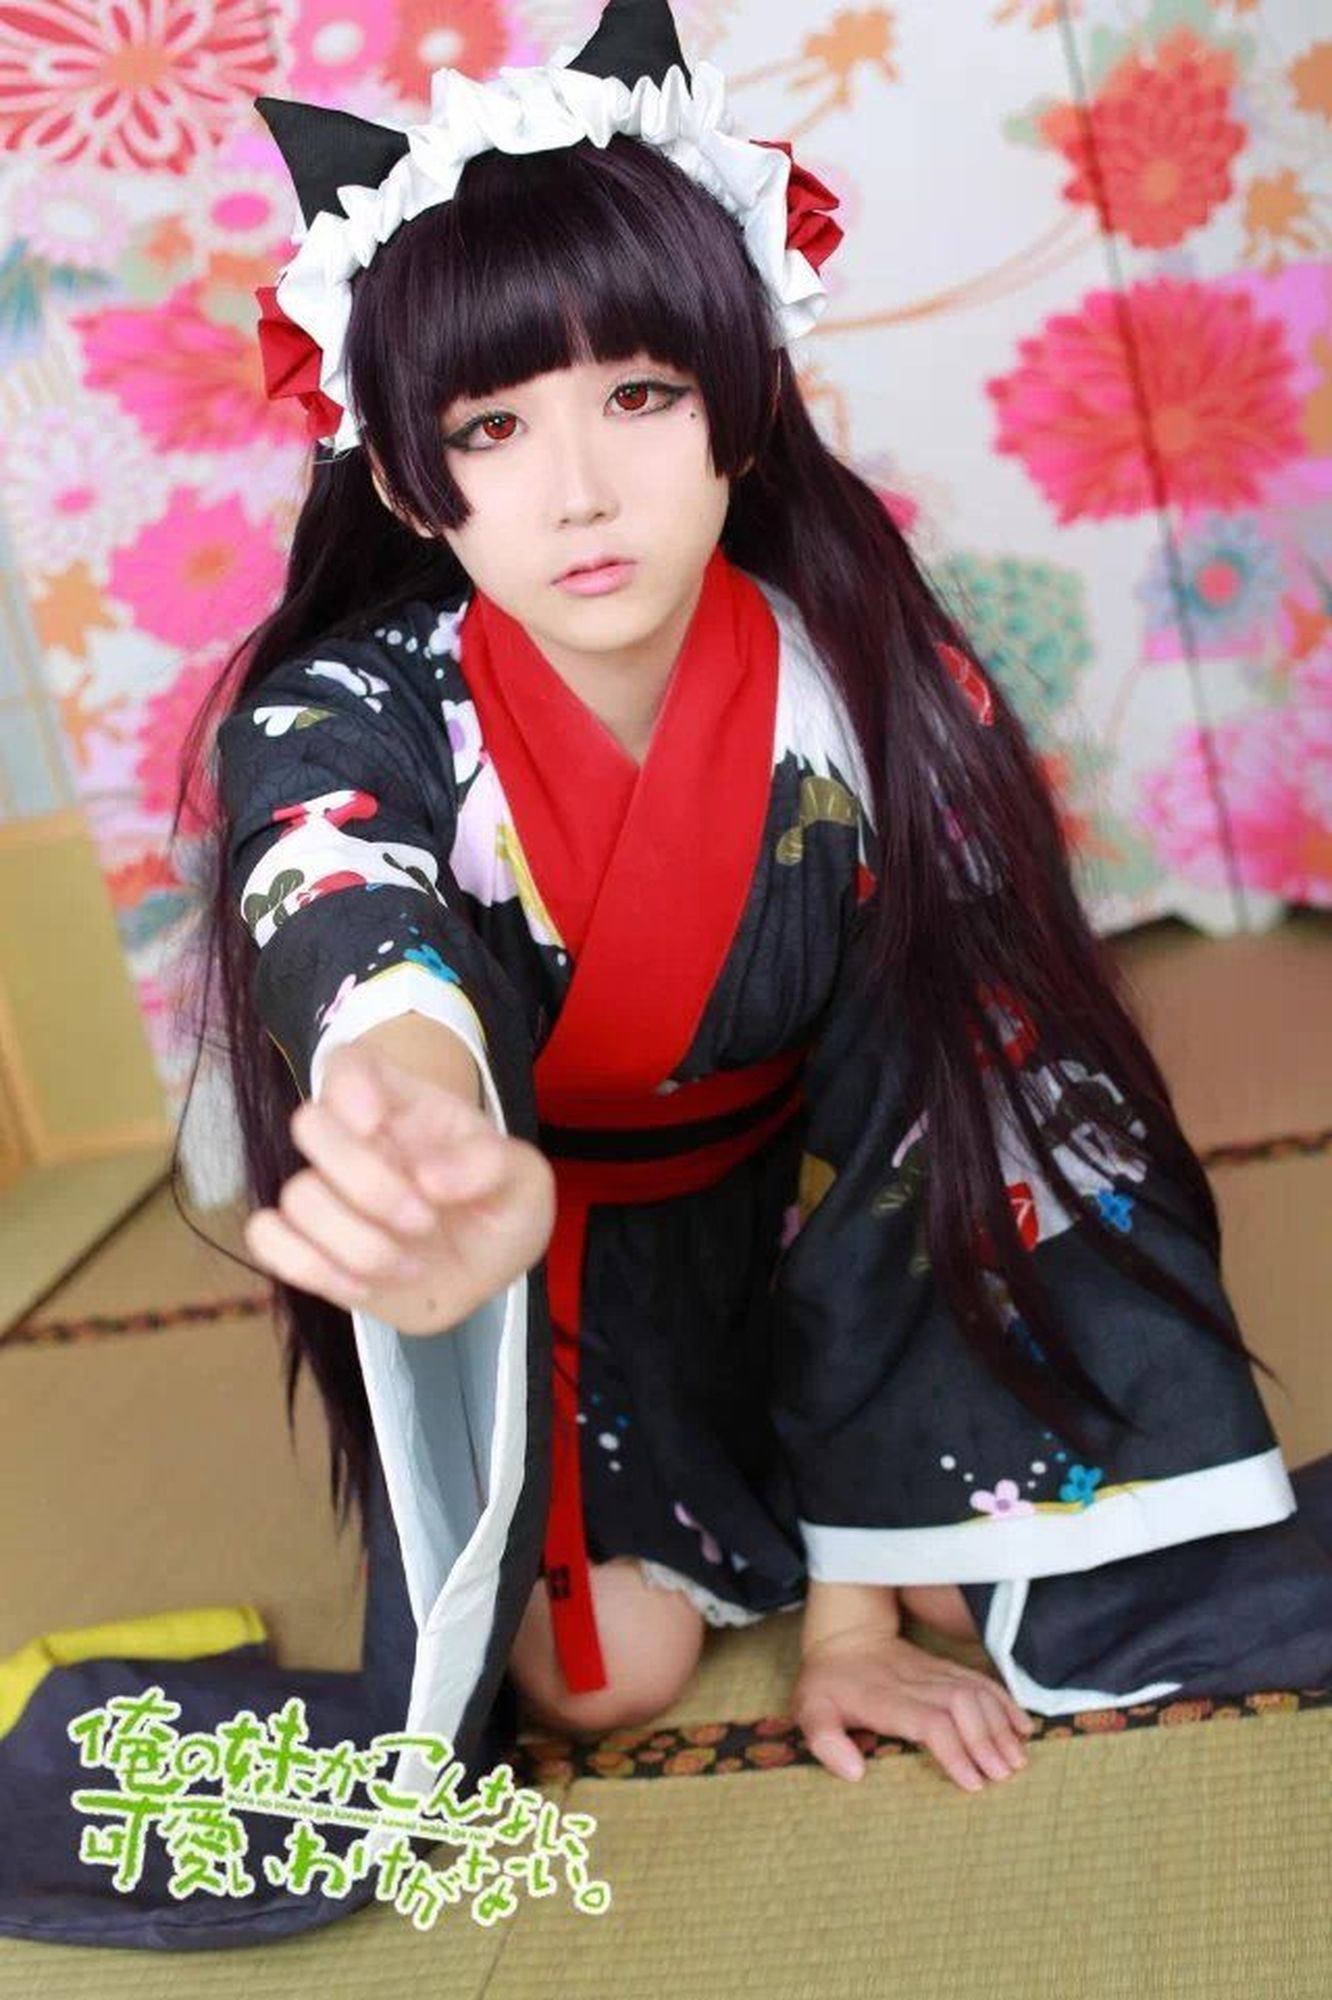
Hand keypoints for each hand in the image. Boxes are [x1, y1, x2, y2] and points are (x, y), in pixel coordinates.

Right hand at [244, 1038, 555, 1333]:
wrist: (486, 1264)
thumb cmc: (500, 1204)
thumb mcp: (526, 1180)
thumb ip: (492, 1164)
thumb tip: (430, 1179)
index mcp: (402, 1104)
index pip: (349, 1063)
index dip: (348, 1085)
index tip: (376, 1123)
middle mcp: (353, 1141)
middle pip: (311, 1125)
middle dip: (367, 1182)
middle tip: (425, 1221)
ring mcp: (327, 1193)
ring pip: (295, 1196)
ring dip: (355, 1240)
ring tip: (411, 1263)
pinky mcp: (310, 1245)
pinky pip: (267, 1240)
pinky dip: (310, 1266)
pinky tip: (364, 1284)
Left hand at [791, 1622, 1035, 1792]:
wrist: (844, 1634)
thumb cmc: (827, 1682)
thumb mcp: (810, 1710)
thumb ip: (825, 1742)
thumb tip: (855, 1773)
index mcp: (883, 1698)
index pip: (928, 1721)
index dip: (955, 1749)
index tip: (973, 1782)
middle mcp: (914, 1682)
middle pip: (961, 1706)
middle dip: (987, 1741)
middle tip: (1004, 1775)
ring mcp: (933, 1672)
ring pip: (975, 1691)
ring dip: (1000, 1724)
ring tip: (1017, 1760)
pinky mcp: (945, 1668)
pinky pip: (980, 1680)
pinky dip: (1005, 1701)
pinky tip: (1022, 1725)